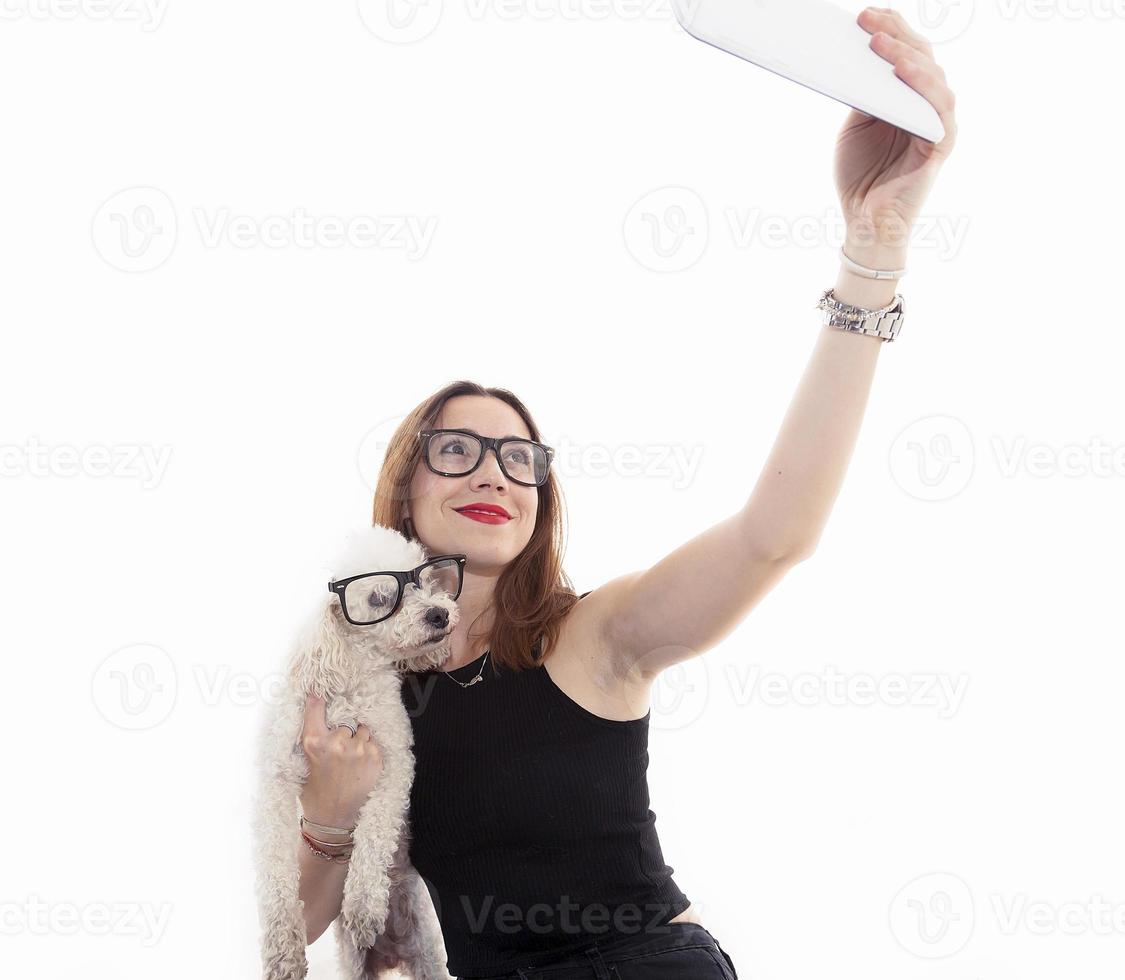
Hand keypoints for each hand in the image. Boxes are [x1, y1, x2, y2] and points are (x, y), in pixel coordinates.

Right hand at [298, 693, 384, 828]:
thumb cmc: (315, 792)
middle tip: (339, 754)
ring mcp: (358, 749)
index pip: (315, 709)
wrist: (333, 820)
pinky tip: (361, 768)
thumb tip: (315, 708)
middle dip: (344, 733)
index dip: (318, 699)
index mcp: (314, 743)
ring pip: (362, 731)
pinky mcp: (375, 757)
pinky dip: (370, 751)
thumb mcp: (305, 763)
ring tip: (351, 762)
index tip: (318, 691)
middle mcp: (337, 742)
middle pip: (345, 722)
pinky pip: (374, 743)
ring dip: (359, 741)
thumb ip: (313, 738)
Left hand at [835, 7, 958, 261]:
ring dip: (905, 55)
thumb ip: (864, 94)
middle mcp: (928, 106)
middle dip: (894, 34)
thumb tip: (856, 56)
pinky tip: (901, 69)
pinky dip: (922, 84)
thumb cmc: (860, 176)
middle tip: (865, 18)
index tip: (865, 13)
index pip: (907, 53)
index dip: (890, 30)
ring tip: (878, 41)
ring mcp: (938, 124)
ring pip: (932, 76)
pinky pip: (937, 107)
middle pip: (921, 57)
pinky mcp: (941, 144)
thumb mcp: (856, 126)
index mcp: (909, 99)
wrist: (865, 223)